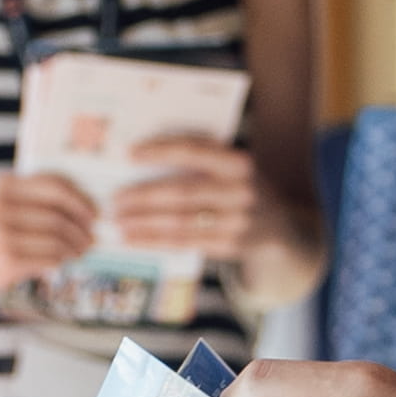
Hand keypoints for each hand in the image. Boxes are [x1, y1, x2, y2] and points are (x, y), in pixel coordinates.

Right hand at [0, 166, 100, 302]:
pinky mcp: (5, 261)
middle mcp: (2, 206)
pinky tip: (61, 262)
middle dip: (82, 228)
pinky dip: (60, 261)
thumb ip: (27, 197)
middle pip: (60, 214)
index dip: (81, 200)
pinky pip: (48, 259)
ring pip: (58, 238)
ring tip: (79, 251)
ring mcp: (3, 234)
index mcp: (2, 185)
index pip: (55, 186)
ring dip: (75, 247)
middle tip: (90, 238)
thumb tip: (77, 208)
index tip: (94, 213)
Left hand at [104, 144, 264, 262]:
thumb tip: (142, 160)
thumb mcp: (234, 169)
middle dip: (144, 196)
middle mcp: (241, 191)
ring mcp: (238, 221)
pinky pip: (185, 243)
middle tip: (116, 199)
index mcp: (239, 162)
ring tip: (118, 221)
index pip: (194, 151)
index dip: (160, 151)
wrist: (279, 232)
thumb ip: (202, 161)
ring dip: (143, 223)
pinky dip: (154, 241)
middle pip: (182, 192)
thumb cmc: (240, 191)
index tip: (129, 153)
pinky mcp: (230, 246)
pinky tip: (132, 239)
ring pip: (180, 222)